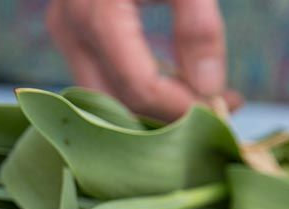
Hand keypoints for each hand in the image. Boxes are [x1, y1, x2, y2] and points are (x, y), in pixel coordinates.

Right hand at [46, 0, 240, 120]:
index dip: (181, 108)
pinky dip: (140, 89)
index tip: (224, 109)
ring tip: (205, 96)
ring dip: (154, 107)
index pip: (138, 87)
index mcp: (97, 13)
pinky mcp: (71, 32)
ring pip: (105, 98)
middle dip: (166, 116)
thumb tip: (209, 90)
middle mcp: (70, 29)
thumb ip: (197, 24)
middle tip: (219, 108)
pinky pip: (102, 78)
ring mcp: (65, 33)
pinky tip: (178, 82)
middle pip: (115, 103)